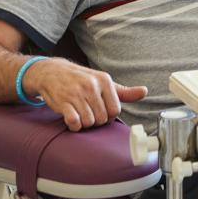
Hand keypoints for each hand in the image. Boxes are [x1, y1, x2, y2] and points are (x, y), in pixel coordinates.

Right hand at [23, 58, 147, 131]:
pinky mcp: (63, 102)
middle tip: (88, 112)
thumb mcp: (103, 82)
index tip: (101, 112)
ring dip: (84, 124)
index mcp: (104, 80)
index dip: (109, 116)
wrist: (52, 72)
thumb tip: (144, 92)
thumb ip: (123, 91)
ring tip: (80, 114)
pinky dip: (74, 126)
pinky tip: (72, 120)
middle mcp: (91, 86)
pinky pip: (74, 122)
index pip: (115, 110)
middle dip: (96, 120)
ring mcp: (76, 94)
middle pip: (102, 118)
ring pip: (89, 122)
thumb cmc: (81, 79)